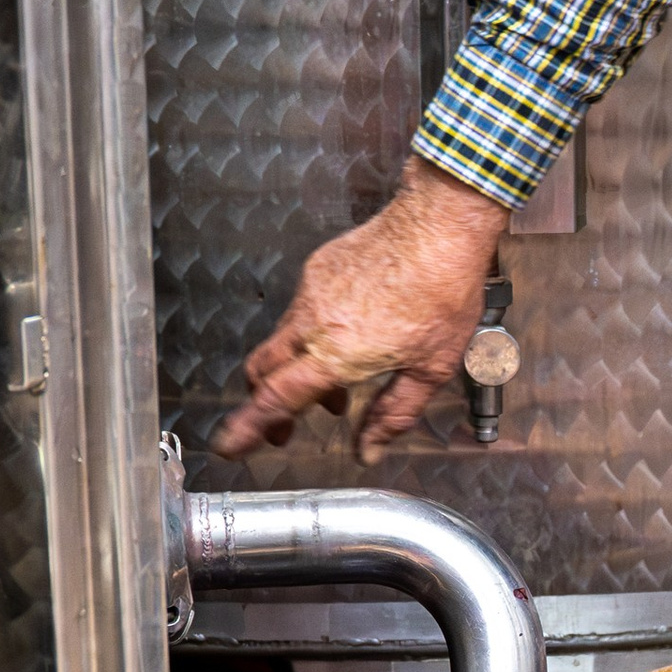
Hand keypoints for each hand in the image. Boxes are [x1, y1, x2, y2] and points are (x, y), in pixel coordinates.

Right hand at [214, 159, 508, 457]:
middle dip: (266, 405)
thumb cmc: (442, 290)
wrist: (437, 223)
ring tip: (336, 390)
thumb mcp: (430, 368)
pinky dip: (310, 338)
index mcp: (338, 353)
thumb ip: (395, 413)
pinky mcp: (318, 269)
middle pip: (264, 371)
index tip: (228, 444)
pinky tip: (347, 340)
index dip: (248, 426)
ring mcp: (312, 293)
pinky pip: (300, 312)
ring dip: (297, 371)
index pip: (277, 398)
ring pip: (282, 342)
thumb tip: (368, 449)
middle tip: (285, 428)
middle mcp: (314, 322)